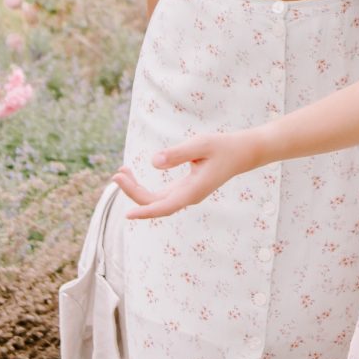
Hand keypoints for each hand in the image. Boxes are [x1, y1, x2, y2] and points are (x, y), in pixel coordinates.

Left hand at [114, 129, 256, 219]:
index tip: (127, 214)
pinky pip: (159, 195)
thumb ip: (178, 154)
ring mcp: (185, 195)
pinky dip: (144, 187)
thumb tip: (153, 162)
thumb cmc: (222, 146)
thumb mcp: (201, 144)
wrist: (241, 153)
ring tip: (120, 172)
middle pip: (154, 203)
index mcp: (193, 190)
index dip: (145, 211)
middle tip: (116, 174)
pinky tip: (132, 174)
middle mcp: (188, 197)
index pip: (164, 206)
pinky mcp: (184, 189)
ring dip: (136, 189)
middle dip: (133, 192)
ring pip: (155, 200)